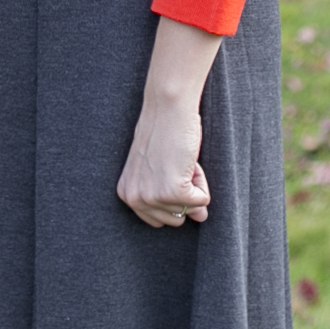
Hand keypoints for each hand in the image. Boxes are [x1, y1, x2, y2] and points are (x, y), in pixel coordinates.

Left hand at [116, 20, 220, 228]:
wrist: (168, 108)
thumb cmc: (163, 134)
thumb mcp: (160, 171)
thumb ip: (172, 198)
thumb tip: (200, 218)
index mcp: (126, 194)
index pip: (159, 220)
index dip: (171, 197)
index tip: (166, 171)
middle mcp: (134, 199)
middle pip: (176, 219)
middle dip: (183, 194)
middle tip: (176, 165)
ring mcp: (152, 196)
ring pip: (191, 210)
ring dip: (194, 187)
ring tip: (181, 161)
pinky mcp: (172, 191)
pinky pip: (202, 201)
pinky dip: (203, 182)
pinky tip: (190, 162)